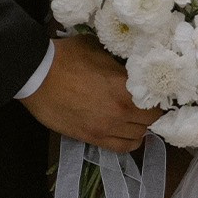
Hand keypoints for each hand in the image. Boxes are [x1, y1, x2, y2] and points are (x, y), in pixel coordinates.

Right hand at [19, 34, 159, 151]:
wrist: (36, 76)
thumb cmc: (67, 57)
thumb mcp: (99, 49)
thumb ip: (119, 62)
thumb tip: (132, 67)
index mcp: (125, 87)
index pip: (158, 99)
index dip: (161, 95)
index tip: (159, 91)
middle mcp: (120, 111)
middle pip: (152, 120)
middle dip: (151, 111)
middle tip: (146, 103)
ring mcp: (106, 128)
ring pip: (139, 136)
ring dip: (140, 126)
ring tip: (134, 116)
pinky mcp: (92, 138)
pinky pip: (122, 148)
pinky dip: (128, 140)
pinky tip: (125, 130)